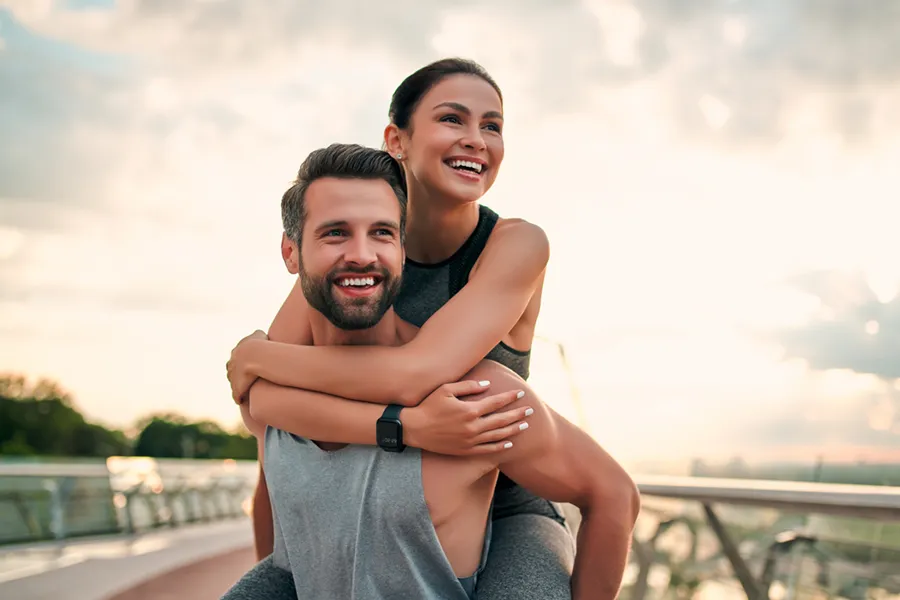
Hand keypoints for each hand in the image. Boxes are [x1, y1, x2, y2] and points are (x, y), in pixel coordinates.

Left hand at [226, 330, 267, 403]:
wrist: (255, 355)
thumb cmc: (260, 344)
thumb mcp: (260, 335)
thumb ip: (259, 334)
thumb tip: (261, 333)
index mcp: (235, 353)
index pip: (235, 359)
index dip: (241, 363)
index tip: (246, 366)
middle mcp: (231, 366)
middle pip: (231, 371)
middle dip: (236, 375)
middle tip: (243, 378)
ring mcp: (233, 377)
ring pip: (233, 384)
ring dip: (237, 387)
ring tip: (243, 391)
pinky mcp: (237, 388)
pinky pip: (236, 395)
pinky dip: (238, 397)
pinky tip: (241, 400)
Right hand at [403, 380, 532, 454]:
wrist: (414, 429)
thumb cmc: (428, 405)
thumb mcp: (446, 389)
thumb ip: (468, 386)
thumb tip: (488, 385)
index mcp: (469, 410)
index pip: (496, 402)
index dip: (510, 398)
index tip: (521, 394)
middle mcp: (473, 427)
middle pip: (502, 420)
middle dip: (518, 414)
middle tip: (530, 410)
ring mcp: (470, 441)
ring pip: (498, 435)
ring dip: (513, 430)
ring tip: (525, 425)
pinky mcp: (465, 450)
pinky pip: (488, 449)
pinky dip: (500, 446)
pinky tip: (509, 443)